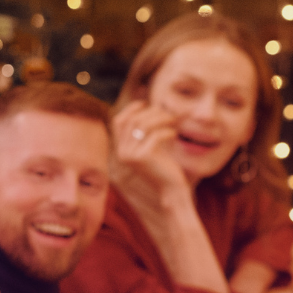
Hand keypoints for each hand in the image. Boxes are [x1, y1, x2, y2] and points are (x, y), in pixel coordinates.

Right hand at [112, 100, 192, 215]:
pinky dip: (167, 131)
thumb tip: (148, 105)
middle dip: (152, 113)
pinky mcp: (143, 158)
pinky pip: (155, 135)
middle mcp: (122, 152)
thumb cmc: (165, 167)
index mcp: (121, 149)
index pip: (118, 121)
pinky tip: (174, 135)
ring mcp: (130, 155)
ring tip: (174, 121)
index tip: (145, 103)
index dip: (130, 109)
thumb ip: (146, 131)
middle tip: (169, 115)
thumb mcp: (152, 146)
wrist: (171, 189)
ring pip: (143, 125)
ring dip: (161, 119)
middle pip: (133, 120)